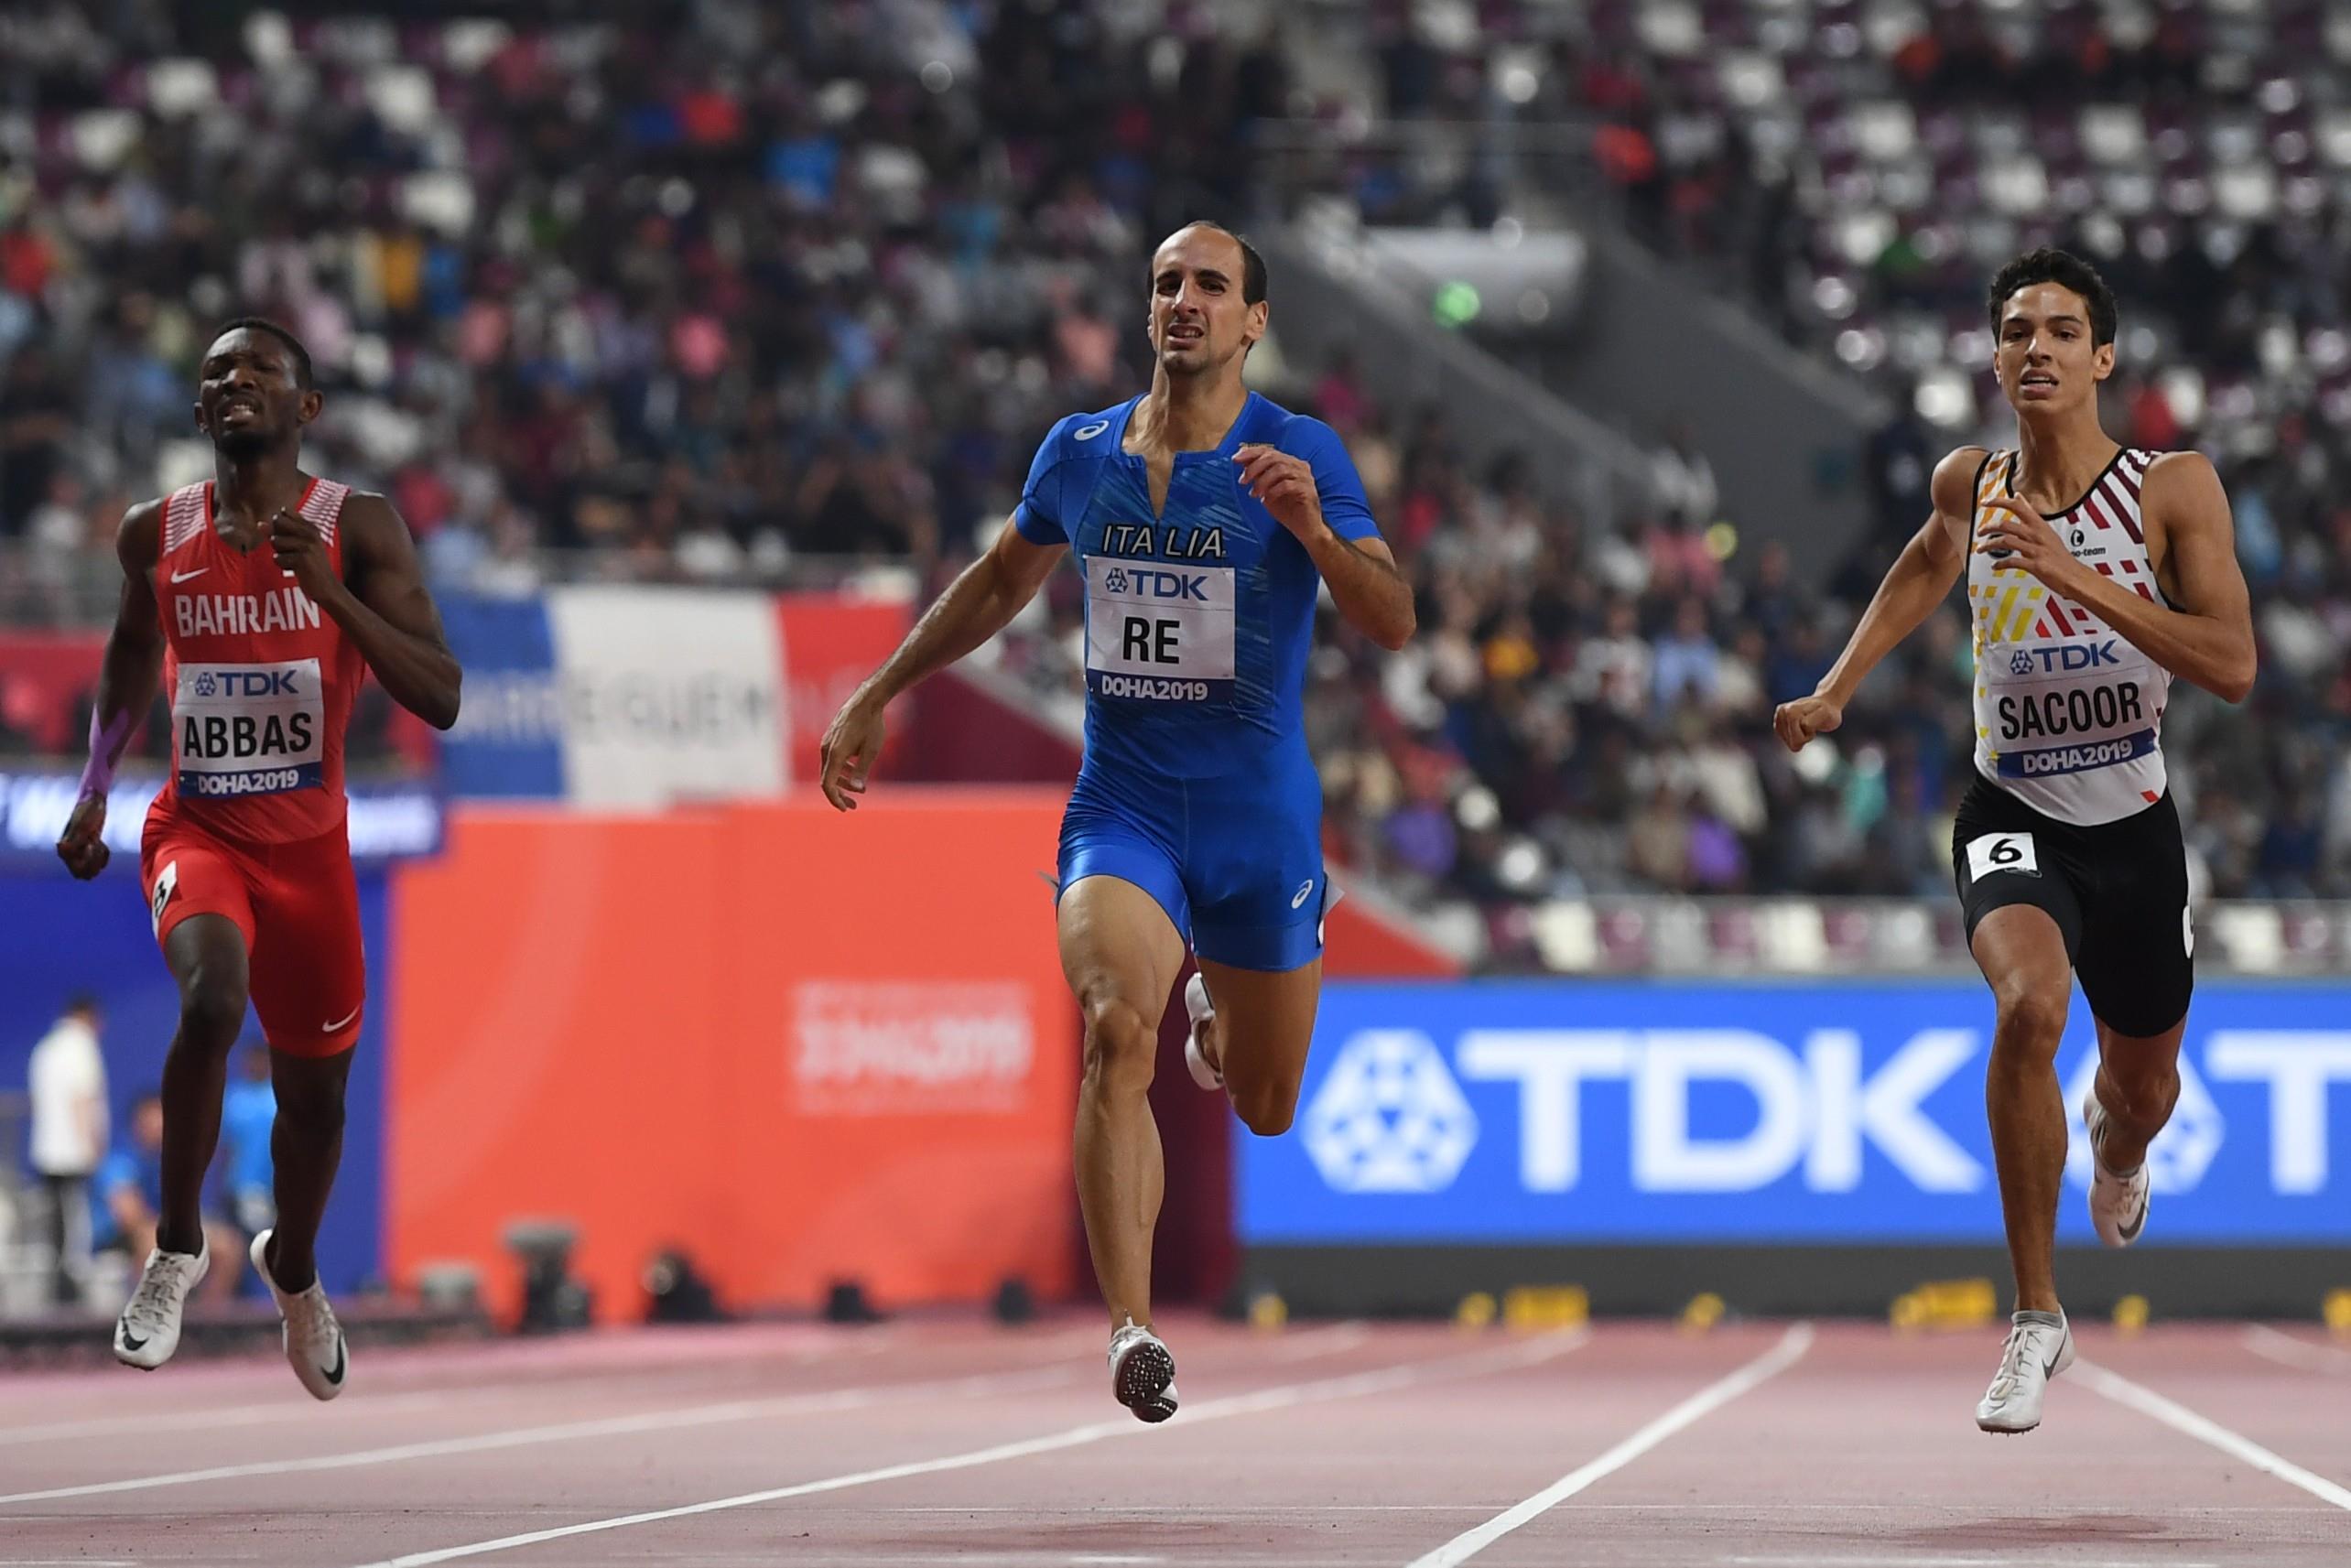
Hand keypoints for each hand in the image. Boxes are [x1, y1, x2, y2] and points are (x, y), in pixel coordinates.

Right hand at [57, 793, 108, 878]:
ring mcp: (78, 851)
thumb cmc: (87, 810)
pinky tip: (104, 846)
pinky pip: (97, 863)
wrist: (93, 801)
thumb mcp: (83, 823)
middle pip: (81, 874)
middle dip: (93, 864)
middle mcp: (68, 852)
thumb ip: (73, 836)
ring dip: (98, 861)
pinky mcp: (89, 848)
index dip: (88, 860)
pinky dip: (103, 857)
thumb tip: (60, 847)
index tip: (92, 843)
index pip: (77, 869)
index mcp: (64, 848)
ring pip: (89, 871)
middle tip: (98, 846)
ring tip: (100, 845)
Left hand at [266, 508, 337, 601]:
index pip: (284, 514)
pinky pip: (277, 558)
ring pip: (275, 541)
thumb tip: (259, 524)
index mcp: (312, 527)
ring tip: (295, 562)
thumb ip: (278, 533)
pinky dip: (283, 565)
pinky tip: (297, 570)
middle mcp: (311, 533)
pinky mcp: (302, 559)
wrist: (327, 587)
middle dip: (277, 538)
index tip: (292, 539)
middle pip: (278, 524)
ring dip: (280, 554)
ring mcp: (308, 546)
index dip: (279, 527)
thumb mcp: (297, 546)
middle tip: (291, 551)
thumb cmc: (310, 566)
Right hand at [818, 686, 886, 811]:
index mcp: (835, 754)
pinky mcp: (831, 737)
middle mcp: (826, 749)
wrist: (867, 699)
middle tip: (854, 805)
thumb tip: (857, 788)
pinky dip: (842, 769)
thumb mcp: (871, 750)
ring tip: (859, 790)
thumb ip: (861, 770)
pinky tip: (855, 769)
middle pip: (828, 779)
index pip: (828, 784)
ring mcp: (827, 742)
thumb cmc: (871, 724)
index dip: (835, 799)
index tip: (845, 808)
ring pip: (830, 769)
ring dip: (843, 781)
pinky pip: (832, 758)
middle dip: (840, 793)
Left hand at [1234, 444, 1324, 540]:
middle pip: (1273, 457)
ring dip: (1262, 481)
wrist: (1305, 528)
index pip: (1269, 451)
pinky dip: (1273, 491)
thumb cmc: (1287, 509)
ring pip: (1280, 469)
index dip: (1251, 453)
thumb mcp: (1266, 489)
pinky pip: (1287, 485)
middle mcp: (1299, 466)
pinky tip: (1267, 499)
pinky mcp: (1308, 490)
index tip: (1235, 459)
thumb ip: (1257, 474)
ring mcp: (1305, 477)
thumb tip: (1241, 458)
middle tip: (1243, 481)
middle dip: (1254, 467)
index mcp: (1290, 463)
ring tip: (1254, 494)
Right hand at [1772, 693, 1843, 752]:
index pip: (1798, 739)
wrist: (1825, 702)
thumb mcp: (1826, 716)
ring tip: (1807, 724)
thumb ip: (1811, 723)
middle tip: (1811, 724)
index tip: (1816, 723)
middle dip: (1804, 737)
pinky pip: (1788, 741)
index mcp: (1791, 711)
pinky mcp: (1777, 723)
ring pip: (1789, 743)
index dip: (1809, 735)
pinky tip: (1800, 726)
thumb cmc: (1828, 712)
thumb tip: (1800, 725)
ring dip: (1800, 737)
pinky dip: (1796, 737)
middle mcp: (1781, 712)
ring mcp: (1778, 717)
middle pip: (1792, 743)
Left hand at [1976, 496, 2084, 594]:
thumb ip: (2029, 514)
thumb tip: (2018, 497)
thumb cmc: (2059, 555)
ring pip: (2005, 541)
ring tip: (1981, 549)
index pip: (2018, 506)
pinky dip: (2000, 564)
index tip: (1986, 502)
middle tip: (1979, 531)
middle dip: (1988, 527)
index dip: (1999, 502)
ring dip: (1988, 545)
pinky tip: (1995, 566)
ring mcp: (2036, 550)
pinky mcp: (2035, 565)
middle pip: (2006, 524)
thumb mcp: (2045, 529)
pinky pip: (2012, 562)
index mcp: (2039, 525)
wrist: (2074, 576)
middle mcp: (2036, 535)